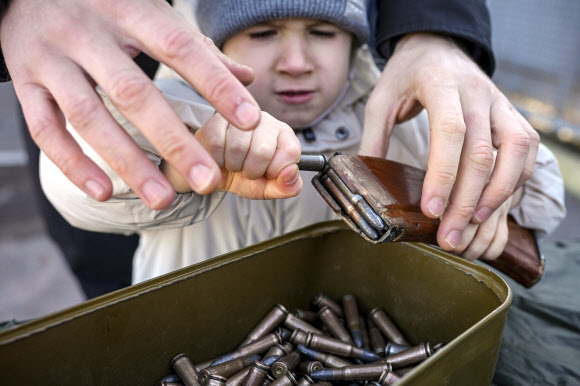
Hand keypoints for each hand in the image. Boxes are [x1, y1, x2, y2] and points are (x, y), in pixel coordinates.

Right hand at [1, 0, 259, 208]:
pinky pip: (44, 128)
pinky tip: (105, 192)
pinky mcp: (24, 80)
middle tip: (208, 182)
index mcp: (129, 9)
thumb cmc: (105, 2)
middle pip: (134, 94)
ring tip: (164, 201)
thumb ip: (198, 48)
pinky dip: (72, 164)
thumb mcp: (150, 10)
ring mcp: (50, 58)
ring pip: (88, 118)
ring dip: (128, 164)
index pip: (180, 48)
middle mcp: (87, 33)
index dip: (215, 85)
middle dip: (175, 143)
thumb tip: (247, 78)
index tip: (250, 121)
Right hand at [162, 112, 302, 199]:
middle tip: (247, 170)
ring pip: (239, 146)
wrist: (212, 176)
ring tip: (233, 164)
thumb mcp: (268, 187)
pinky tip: (220, 159)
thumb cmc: (244, 177)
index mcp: (283, 134)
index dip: (276, 170)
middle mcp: (264, 119)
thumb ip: (287, 186)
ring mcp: (239, 116)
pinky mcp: (214, 119)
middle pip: (263, 150)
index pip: (290, 151)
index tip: (268, 173)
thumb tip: (291, 173)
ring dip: (234, 166)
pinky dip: (217, 160)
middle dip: (253, 170)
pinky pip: (217, 143)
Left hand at [360, 33, 538, 251]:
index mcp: (440, 84)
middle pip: (482, 152)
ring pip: (515, 152)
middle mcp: (477, 93)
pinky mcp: (512, 114)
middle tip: (448, 236)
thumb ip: (374, 138)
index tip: (431, 209)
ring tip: (472, 224)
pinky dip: (513, 181)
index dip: (443, 174)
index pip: (450, 131)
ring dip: (497, 194)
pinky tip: (493, 204)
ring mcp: (499, 103)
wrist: (437, 45)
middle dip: (466, 201)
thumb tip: (366, 182)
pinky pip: (526, 151)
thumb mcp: (380, 99)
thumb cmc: (407, 74)